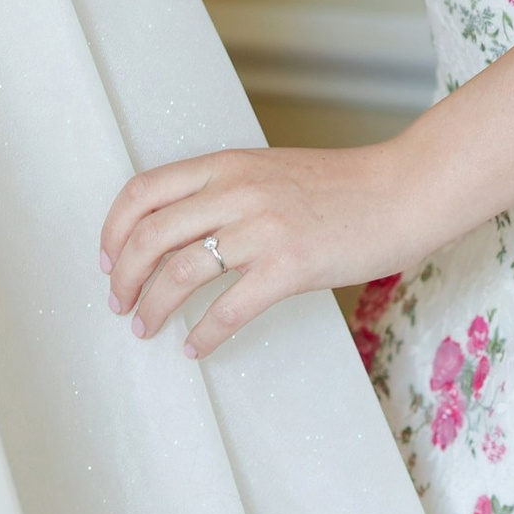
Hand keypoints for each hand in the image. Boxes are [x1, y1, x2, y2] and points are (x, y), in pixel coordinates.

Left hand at [101, 138, 438, 355]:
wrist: (403, 191)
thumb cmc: (343, 187)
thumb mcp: (269, 171)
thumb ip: (226, 191)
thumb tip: (181, 230)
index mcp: (227, 165)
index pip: (143, 191)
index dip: (114, 230)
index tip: (109, 260)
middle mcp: (236, 192)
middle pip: (149, 235)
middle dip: (124, 277)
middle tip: (119, 303)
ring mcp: (261, 229)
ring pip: (178, 273)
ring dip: (152, 307)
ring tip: (145, 327)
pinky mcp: (288, 267)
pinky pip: (227, 309)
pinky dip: (202, 335)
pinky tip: (195, 348)